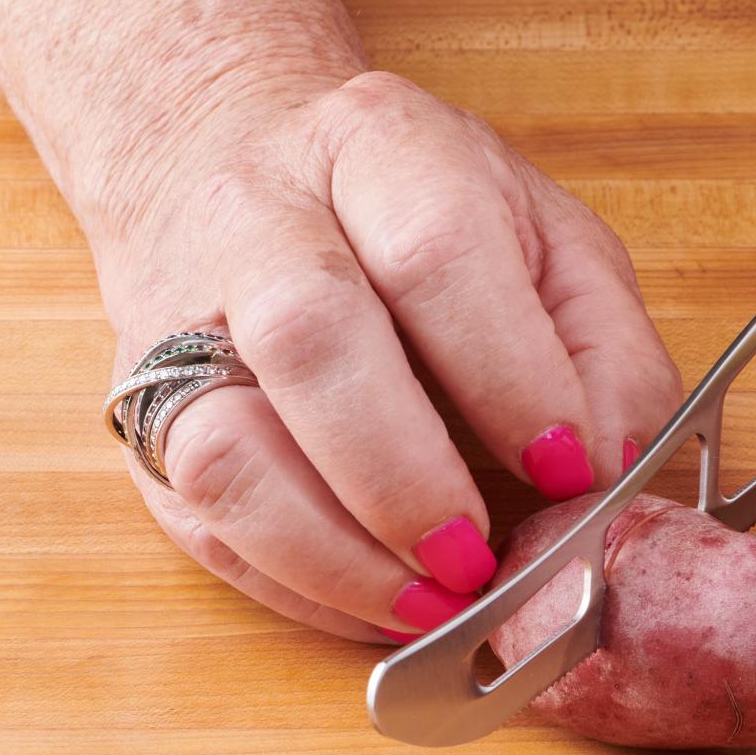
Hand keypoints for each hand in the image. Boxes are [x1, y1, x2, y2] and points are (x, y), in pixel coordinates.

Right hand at [102, 72, 684, 641]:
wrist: (227, 151)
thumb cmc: (415, 212)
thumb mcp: (548, 238)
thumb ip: (607, 347)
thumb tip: (617, 469)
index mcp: (379, 148)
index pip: (437, 252)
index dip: (511, 375)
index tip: (572, 470)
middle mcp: (256, 221)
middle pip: (309, 338)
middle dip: (408, 476)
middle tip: (484, 558)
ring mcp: (175, 321)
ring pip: (222, 449)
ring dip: (337, 556)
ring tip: (433, 606)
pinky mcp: (138, 414)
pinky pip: (200, 521)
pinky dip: (298, 585)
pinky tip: (380, 602)